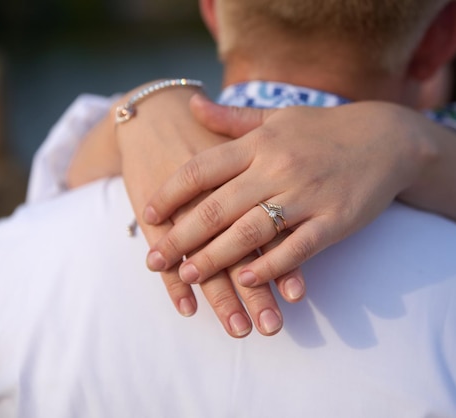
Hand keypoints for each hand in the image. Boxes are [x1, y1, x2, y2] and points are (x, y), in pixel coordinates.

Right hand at [67, 85, 286, 336]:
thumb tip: (301, 206)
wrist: (156, 112)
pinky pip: (167, 253)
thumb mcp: (240, 142)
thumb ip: (270, 184)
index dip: (280, 262)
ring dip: (222, 297)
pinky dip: (175, 284)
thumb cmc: (209, 131)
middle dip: (256, 292)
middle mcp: (215, 196)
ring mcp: (182, 207)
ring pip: (203, 257)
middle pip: (239, 251)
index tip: (297, 296)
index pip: (266, 228)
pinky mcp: (154, 215)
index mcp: (243, 179)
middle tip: (271, 327)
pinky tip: (189, 310)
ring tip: (240, 329)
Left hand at [144, 96, 455, 287]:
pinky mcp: (334, 221)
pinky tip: (247, 280)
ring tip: (187, 275)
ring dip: (215, 258)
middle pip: (217, 206)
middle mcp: (278, 167)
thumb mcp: (278, 117)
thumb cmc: (326, 130)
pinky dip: (269, 266)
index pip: (203, 168)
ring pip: (250, 232)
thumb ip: (232, 119)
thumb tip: (191, 104)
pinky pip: (295, 249)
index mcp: (261, 142)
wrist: (389, 139)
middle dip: (181, 236)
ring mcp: (307, 196)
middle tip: (154, 258)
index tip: (148, 213)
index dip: (171, 192)